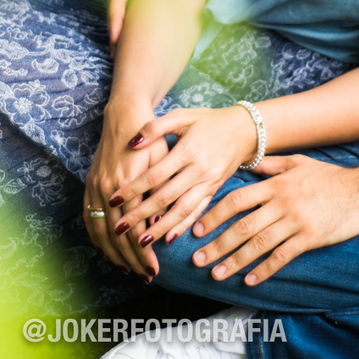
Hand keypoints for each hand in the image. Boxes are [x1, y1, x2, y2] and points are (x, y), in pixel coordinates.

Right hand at [84, 104, 168, 279]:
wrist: (124, 117)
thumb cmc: (150, 139)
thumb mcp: (161, 163)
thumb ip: (158, 193)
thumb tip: (158, 226)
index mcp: (126, 184)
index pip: (134, 229)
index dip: (144, 252)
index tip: (156, 269)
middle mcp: (107, 188)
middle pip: (117, 236)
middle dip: (131, 259)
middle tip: (146, 275)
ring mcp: (95, 187)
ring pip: (100, 230)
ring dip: (113, 254)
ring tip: (127, 270)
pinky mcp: (90, 185)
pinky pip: (88, 219)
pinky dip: (96, 238)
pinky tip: (106, 251)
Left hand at [105, 106, 259, 259]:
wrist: (244, 130)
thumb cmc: (208, 121)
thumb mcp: (182, 116)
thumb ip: (155, 127)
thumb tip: (131, 143)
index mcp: (188, 150)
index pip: (155, 174)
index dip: (134, 188)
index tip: (114, 199)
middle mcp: (199, 170)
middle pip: (166, 197)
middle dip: (141, 215)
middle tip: (120, 228)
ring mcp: (208, 183)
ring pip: (182, 210)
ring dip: (161, 228)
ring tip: (141, 242)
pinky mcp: (214, 191)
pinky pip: (198, 212)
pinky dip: (183, 227)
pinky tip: (169, 238)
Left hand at [187, 154, 358, 285]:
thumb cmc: (330, 177)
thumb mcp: (298, 162)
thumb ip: (271, 165)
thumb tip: (248, 164)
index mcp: (275, 185)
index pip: (236, 200)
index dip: (214, 216)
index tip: (198, 229)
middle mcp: (281, 203)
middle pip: (242, 226)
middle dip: (217, 245)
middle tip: (198, 260)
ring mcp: (295, 221)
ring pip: (258, 244)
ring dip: (234, 261)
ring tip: (216, 274)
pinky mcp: (310, 238)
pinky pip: (282, 256)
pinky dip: (265, 269)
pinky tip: (250, 281)